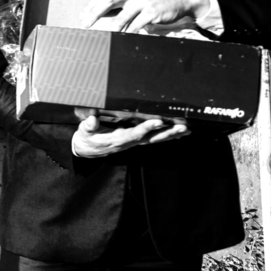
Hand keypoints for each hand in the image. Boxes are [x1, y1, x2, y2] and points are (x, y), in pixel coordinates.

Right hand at [71, 107, 189, 157]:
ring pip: (155, 140)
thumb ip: (88, 125)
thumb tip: (92, 120)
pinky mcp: (136, 141)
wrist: (88, 149)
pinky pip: (154, 139)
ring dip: (171, 135)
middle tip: (182, 127)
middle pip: (151, 139)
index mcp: (117, 139)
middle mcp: (128, 142)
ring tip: (186, 129)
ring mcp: (134, 142)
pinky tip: (178, 133)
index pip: (134, 134)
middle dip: (167, 133)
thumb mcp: (84, 132)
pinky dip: (167, 136)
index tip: (158, 121)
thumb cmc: (87, 138)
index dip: (147, 128)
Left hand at [80, 0, 207, 33]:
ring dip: (110, 28)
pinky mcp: (152, 12)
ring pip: (121, 17)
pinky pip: (136, 26)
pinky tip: (123, 38)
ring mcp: (143, 1)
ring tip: (103, 35)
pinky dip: (128, 33)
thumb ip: (121, 2)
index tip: (82, 17)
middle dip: (93, 14)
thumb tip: (100, 14)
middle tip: (85, 25)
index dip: (90, 6)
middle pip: (107, 2)